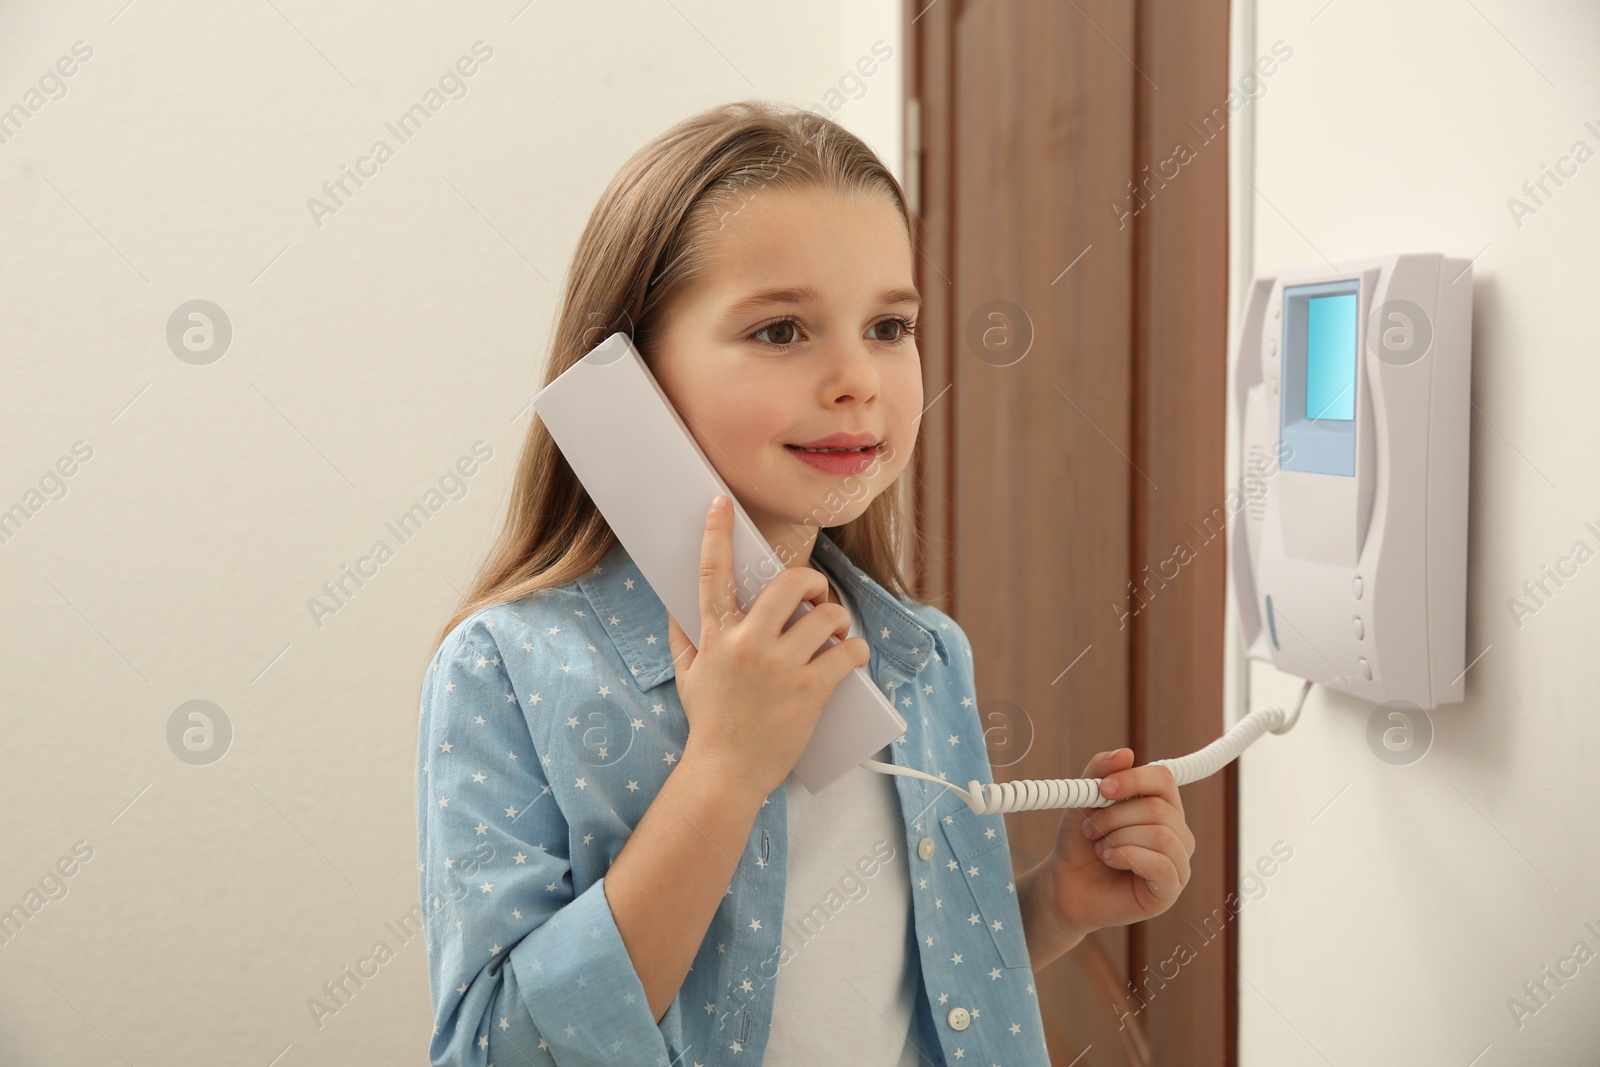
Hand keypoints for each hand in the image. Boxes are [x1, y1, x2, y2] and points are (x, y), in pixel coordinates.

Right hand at [665, 495, 870, 799]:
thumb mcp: (688, 676)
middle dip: (811, 583)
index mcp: (716, 637)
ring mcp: (781, 667)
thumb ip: (683, 636)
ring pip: (826, 617)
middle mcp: (748, 645)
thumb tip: (676, 604)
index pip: (712, 574)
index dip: (716, 534)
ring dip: (836, 621)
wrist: (725, 775)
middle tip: (815, 598)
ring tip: (834, 636)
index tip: (721, 504)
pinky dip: (855, 652)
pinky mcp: (810, 690)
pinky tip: (850, 659)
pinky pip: (848, 652)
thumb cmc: (710, 725)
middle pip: (789, 584)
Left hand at [1044, 748, 1195, 940]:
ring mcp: (1177, 864)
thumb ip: (1100, 772)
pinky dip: (1127, 857)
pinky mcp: (1169, 891)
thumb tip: (1126, 753)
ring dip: (1118, 837)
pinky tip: (1109, 860)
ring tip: (1099, 847)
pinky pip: (1162, 865)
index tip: (1101, 789)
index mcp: (1162, 808)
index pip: (1164, 779)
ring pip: (1161, 834)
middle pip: (1158, 808)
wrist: (1064, 885)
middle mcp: (1177, 834)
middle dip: (1115, 816)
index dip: (1133, 779)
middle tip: (1090, 828)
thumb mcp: (1083, 801)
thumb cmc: (1080, 844)